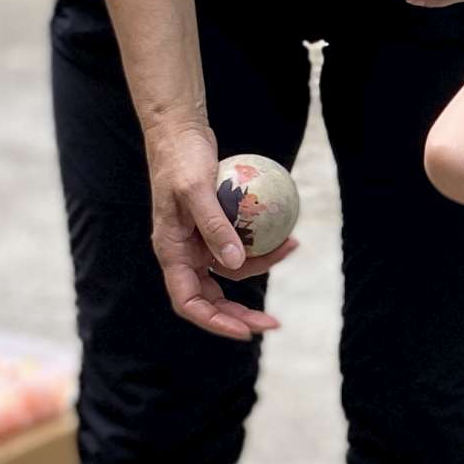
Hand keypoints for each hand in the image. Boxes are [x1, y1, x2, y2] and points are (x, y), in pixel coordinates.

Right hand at [146, 121, 297, 340]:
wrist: (179, 131)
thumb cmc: (181, 157)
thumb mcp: (197, 189)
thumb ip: (215, 226)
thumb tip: (234, 265)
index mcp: (171, 252)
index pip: (189, 301)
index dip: (215, 322)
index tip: (245, 332)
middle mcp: (184, 253)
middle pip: (212, 297)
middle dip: (242, 314)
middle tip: (274, 324)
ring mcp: (199, 242)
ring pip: (233, 270)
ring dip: (263, 266)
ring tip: (292, 247)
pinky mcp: (214, 228)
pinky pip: (241, 246)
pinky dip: (262, 245)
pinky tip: (286, 236)